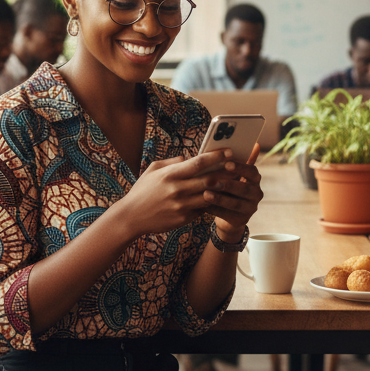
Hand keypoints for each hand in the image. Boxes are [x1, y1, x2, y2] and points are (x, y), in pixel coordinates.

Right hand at [116, 150, 235, 236]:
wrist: (131, 217)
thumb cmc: (142, 191)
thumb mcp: (153, 170)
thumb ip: (173, 162)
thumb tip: (189, 158)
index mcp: (170, 175)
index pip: (199, 163)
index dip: (216, 156)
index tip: (229, 152)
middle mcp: (177, 190)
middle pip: (209, 179)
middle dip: (226, 172)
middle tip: (238, 167)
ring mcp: (181, 206)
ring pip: (210, 196)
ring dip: (223, 189)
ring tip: (234, 182)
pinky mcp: (184, 219)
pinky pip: (203, 209)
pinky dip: (212, 202)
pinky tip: (220, 198)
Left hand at [206, 144, 262, 241]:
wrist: (229, 214)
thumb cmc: (228, 187)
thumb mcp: (233, 174)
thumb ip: (237, 160)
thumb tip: (253, 143)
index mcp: (255, 179)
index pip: (252, 171)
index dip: (241, 168)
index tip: (227, 164)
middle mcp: (256, 193)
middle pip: (244, 189)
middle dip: (228, 185)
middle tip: (211, 180)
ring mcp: (251, 208)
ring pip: (235, 204)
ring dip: (220, 199)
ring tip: (205, 194)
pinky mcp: (241, 220)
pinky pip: (227, 215)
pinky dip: (215, 210)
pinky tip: (203, 205)